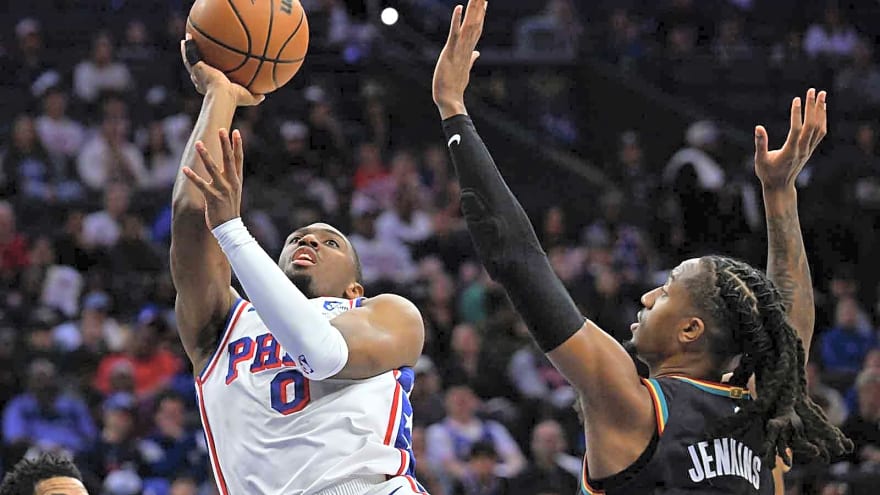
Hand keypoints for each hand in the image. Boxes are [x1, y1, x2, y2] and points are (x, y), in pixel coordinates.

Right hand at [180, 35, 264, 106]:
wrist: (223, 95)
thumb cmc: (234, 99)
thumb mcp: (247, 97)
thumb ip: (255, 97)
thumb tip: (264, 96)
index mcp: (210, 87)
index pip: (207, 79)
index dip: (206, 74)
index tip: (208, 69)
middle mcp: (201, 80)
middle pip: (196, 69)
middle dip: (194, 62)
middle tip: (195, 54)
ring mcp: (197, 74)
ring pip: (189, 60)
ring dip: (187, 50)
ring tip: (186, 40)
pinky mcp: (196, 67)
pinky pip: (190, 54)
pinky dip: (187, 46)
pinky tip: (187, 37)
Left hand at [182, 129, 243, 228]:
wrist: (230, 228)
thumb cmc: (229, 209)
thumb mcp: (234, 191)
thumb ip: (231, 178)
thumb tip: (227, 166)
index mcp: (237, 180)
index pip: (238, 159)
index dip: (237, 145)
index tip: (235, 131)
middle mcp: (231, 183)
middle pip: (228, 159)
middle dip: (225, 144)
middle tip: (221, 129)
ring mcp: (222, 190)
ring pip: (213, 168)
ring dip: (205, 155)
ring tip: (199, 143)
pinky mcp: (212, 198)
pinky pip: (200, 185)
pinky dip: (192, 177)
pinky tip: (184, 169)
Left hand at [432, 0, 486, 118]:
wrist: (449, 99)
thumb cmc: (454, 85)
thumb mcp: (464, 68)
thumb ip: (471, 58)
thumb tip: (477, 53)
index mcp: (469, 49)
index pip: (477, 28)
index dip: (481, 14)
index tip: (485, 2)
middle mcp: (466, 47)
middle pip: (475, 23)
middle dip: (480, 7)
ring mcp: (459, 49)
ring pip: (469, 25)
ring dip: (473, 9)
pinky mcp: (450, 51)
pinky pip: (454, 33)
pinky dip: (456, 20)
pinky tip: (458, 7)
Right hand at [754, 88, 826, 191]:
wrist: (780, 187)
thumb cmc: (767, 173)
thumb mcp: (760, 160)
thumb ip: (760, 143)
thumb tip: (758, 127)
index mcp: (790, 152)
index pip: (797, 130)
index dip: (797, 114)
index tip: (796, 99)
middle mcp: (802, 150)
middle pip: (812, 126)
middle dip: (812, 107)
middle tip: (812, 90)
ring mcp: (808, 149)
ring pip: (819, 128)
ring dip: (821, 111)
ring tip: (821, 95)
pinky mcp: (810, 149)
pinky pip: (820, 132)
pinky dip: (822, 119)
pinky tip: (821, 109)